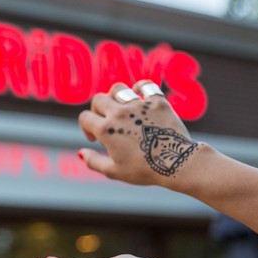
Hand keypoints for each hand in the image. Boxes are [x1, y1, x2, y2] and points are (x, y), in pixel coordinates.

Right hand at [78, 80, 199, 186]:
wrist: (177, 163)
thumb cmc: (144, 170)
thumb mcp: (114, 171)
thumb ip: (93, 162)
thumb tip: (81, 153)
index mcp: (106, 130)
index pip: (85, 118)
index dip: (86, 128)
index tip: (94, 138)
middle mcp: (120, 113)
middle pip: (98, 99)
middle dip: (97, 111)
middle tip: (105, 121)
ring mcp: (139, 105)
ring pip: (118, 89)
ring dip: (114, 97)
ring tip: (120, 108)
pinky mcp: (157, 102)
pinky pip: (144, 86)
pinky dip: (139, 89)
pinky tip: (139, 96)